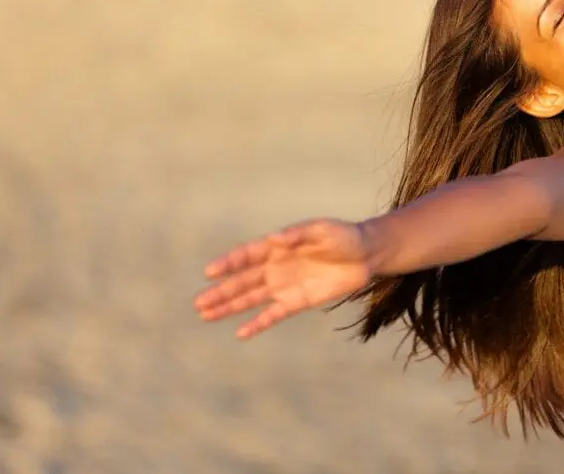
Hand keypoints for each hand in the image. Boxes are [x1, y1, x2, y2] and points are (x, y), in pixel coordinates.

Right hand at [194, 219, 373, 338]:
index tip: (210, 272)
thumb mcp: (322, 230)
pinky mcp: (297, 301)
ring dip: (229, 307)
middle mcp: (275, 267)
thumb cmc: (342, 236)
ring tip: (206, 315)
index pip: (247, 256)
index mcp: (277, 247)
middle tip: (198, 303)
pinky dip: (257, 323)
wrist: (365, 255)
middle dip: (221, 292)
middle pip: (242, 281)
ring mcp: (284, 286)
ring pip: (251, 299)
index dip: (229, 263)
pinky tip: (240, 333)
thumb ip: (298, 234)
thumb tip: (275, 238)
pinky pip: (273, 314)